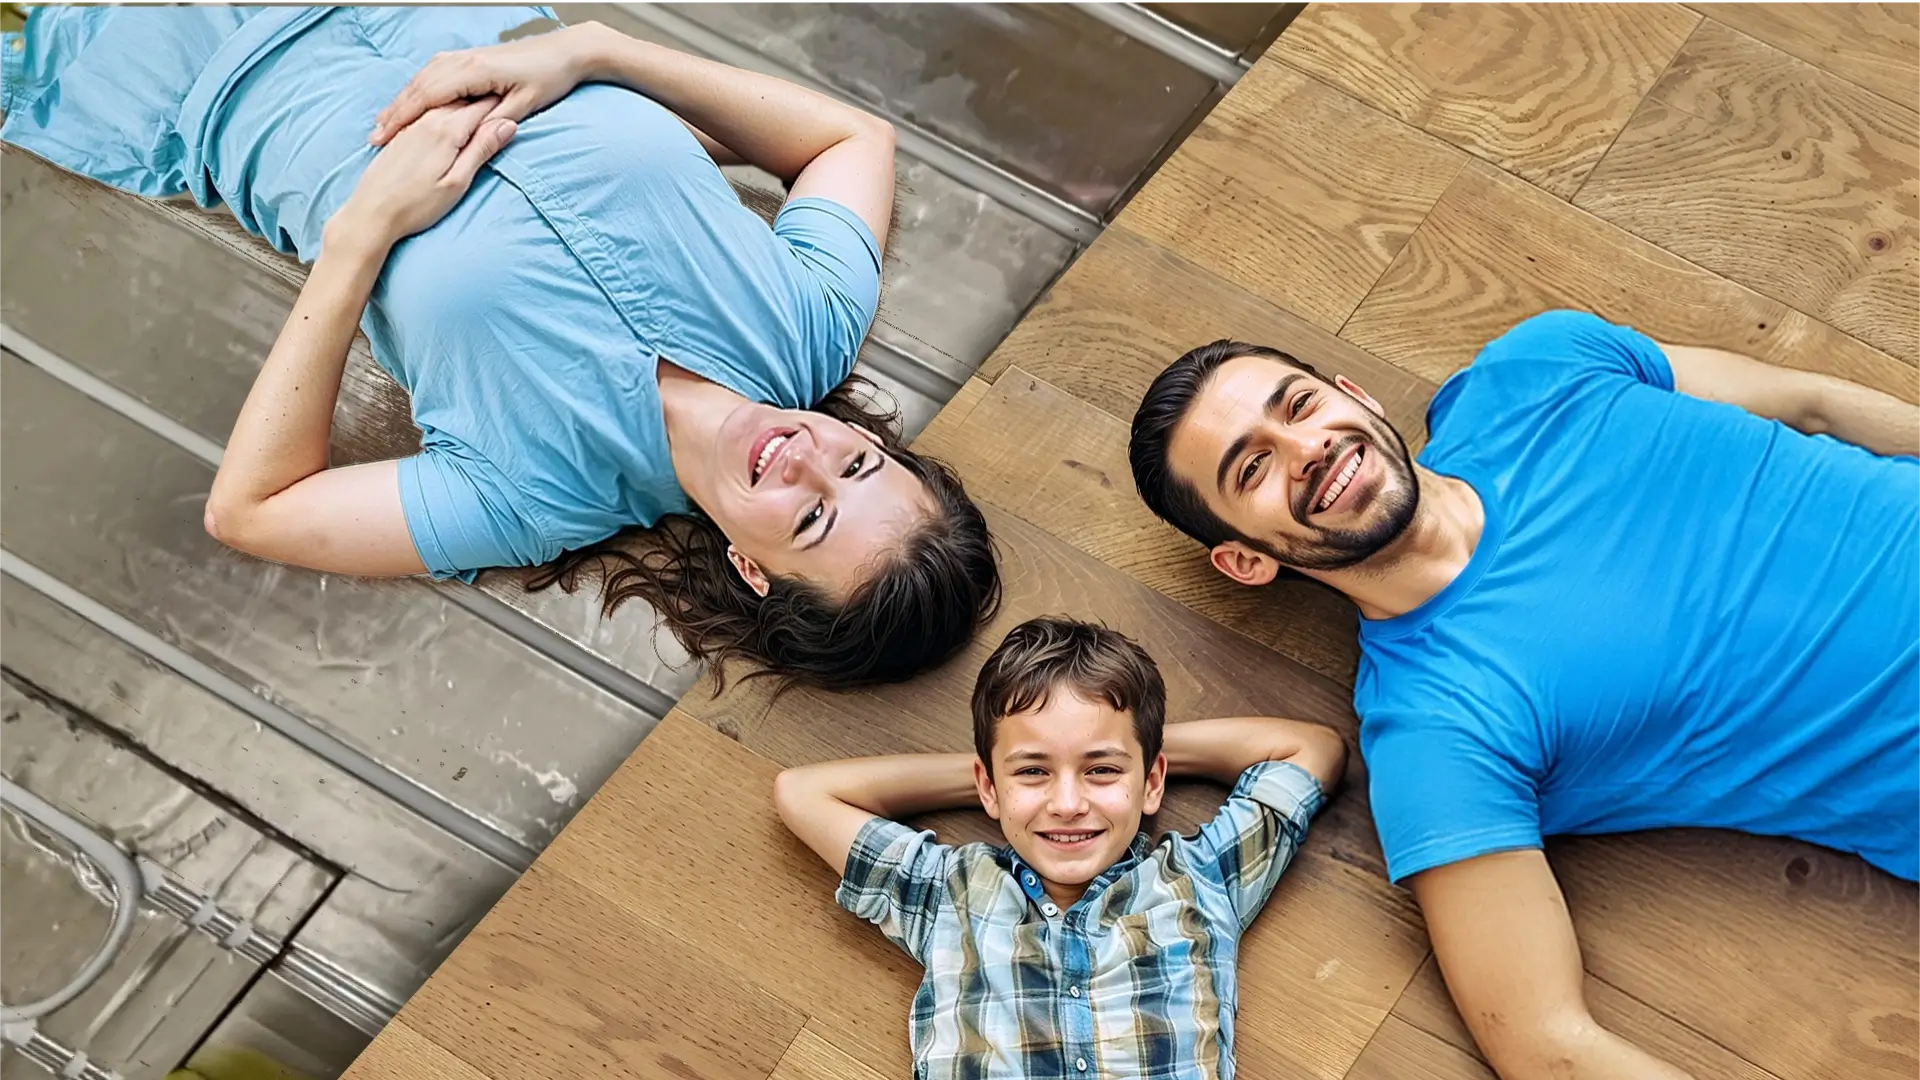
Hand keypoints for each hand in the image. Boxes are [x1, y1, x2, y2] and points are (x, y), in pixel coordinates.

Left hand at [332, 97, 515, 247]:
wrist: (371, 212)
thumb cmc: (417, 205)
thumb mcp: (458, 181)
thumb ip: (482, 149)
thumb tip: (507, 124)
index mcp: (446, 130)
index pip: (482, 108)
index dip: (500, 105)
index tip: (515, 103)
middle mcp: (427, 120)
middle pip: (463, 101)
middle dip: (483, 100)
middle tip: (504, 99)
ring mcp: (412, 125)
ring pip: (444, 104)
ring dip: (463, 103)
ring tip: (480, 104)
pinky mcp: (401, 134)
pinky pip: (427, 113)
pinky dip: (443, 112)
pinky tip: (448, 120)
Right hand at [368, 24, 602, 145]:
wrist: (564, 51)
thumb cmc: (549, 79)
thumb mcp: (525, 105)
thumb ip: (495, 121)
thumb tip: (468, 138)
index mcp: (474, 71)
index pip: (428, 97)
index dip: (404, 119)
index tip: (386, 138)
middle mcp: (463, 60)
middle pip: (418, 87)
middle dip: (395, 112)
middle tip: (375, 138)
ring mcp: (464, 57)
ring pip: (422, 79)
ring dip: (402, 101)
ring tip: (383, 124)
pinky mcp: (468, 59)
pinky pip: (432, 74)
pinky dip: (416, 90)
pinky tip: (408, 104)